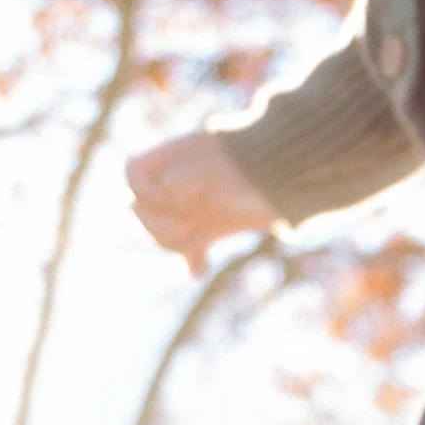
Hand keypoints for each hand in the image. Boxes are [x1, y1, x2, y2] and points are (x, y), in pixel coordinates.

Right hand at [125, 132, 274, 271]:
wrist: (292, 171)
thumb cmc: (256, 156)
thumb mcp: (221, 156)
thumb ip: (191, 172)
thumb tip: (171, 191)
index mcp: (172, 158)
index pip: (132, 174)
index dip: (144, 188)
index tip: (170, 195)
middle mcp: (174, 184)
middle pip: (138, 210)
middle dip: (157, 224)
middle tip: (190, 228)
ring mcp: (189, 208)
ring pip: (159, 234)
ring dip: (172, 242)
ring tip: (199, 241)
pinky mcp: (207, 231)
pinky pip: (188, 252)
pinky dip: (192, 261)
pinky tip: (199, 268)